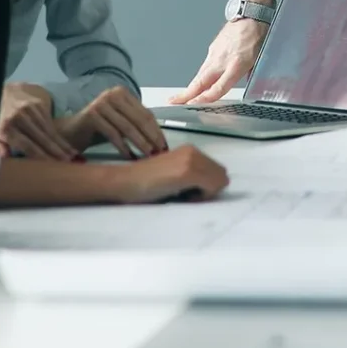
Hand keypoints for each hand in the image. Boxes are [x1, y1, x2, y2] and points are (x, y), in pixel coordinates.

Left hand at [0, 83, 78, 160]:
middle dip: (55, 152)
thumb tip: (4, 162)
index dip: (39, 155)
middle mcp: (20, 117)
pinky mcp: (40, 105)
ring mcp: (31, 110)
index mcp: (6, 127)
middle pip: (41, 138)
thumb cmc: (3, 120)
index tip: (50, 166)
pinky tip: (67, 146)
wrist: (10, 94)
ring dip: (61, 145)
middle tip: (67, 163)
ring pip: (49, 131)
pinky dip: (60, 136)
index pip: (26, 144)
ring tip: (71, 156)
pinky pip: (51, 124)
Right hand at [57, 86, 167, 158]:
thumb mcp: (120, 122)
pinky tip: (129, 156)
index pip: (145, 113)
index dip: (156, 130)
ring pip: (127, 127)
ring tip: (148, 155)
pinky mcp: (92, 114)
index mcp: (123, 93)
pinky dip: (123, 146)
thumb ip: (136, 123)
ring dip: (140, 143)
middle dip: (151, 137)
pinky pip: (113, 133)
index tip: (164, 144)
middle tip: (159, 152)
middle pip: (139, 119)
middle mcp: (113, 94)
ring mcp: (102, 103)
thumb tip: (159, 139)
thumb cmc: (98, 128)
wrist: (71, 132)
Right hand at [114, 145, 228, 203]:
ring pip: (219, 181)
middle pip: (222, 176)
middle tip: (186, 195)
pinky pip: (211, 187)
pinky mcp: (186, 172)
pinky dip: (200, 197)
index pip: (218, 171)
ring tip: (182, 195)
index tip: (189, 191)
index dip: (207, 186)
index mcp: (191, 150)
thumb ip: (192, 174)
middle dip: (209, 189)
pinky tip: (181, 197)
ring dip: (205, 193)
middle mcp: (193, 151)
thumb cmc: (145, 183)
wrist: (124, 181)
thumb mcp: (173, 174)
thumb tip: (214, 186)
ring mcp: (190, 160)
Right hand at [169, 0, 273, 104]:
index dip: (205, 98)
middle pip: (201, 81)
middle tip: (173, 102)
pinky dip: (201, 75)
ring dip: (192, 86)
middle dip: (186, 94)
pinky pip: (206, 65)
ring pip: (201, 74)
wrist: (252, 14)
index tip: (193, 105)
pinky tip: (199, 81)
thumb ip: (252, 75)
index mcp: (236, 65)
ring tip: (182, 97)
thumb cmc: (258, 34)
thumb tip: (251, 85)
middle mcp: (222, 60)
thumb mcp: (261, 59)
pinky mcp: (213, 47)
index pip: (218, 87)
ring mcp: (215, 53)